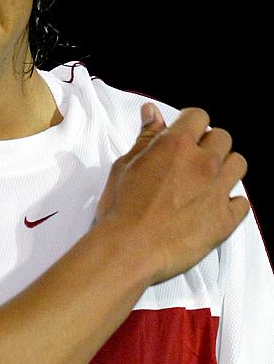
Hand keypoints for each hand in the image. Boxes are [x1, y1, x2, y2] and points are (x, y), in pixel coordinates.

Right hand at [95, 103, 249, 283]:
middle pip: (222, 138)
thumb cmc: (121, 209)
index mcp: (176, 145)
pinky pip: (242, 203)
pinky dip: (231, 203)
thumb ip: (145, 138)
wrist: (128, 249)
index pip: (198, 116)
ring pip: (238, 165)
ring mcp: (217, 191)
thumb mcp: (125, 165)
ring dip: (225, 168)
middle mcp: (203, 163)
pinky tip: (213, 208)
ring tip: (207, 182)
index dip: (190, 124)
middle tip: (192, 160)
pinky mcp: (225, 219)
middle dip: (209, 145)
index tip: (185, 135)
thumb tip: (152, 113)